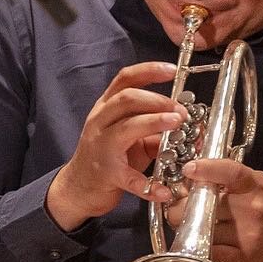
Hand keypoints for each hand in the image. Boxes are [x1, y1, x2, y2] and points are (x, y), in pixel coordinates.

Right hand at [47, 62, 185, 229]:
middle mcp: (100, 122)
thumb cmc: (108, 156)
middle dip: (157, 100)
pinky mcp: (106, 174)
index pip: (125, 79)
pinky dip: (149, 185)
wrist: (78, 187)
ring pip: (126, 128)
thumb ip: (153, 127)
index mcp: (107, 107)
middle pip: (126, 98)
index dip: (149, 70)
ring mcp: (101, 146)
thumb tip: (184, 122)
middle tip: (180, 109)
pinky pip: (129, 177)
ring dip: (154, 122)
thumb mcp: (130, 136)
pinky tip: (164, 191)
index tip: (172, 70)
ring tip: (176, 124)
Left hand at [164, 158, 262, 261]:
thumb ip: (229, 176)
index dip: (208, 169)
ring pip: (201, 229)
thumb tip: (192, 176)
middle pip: (205, 205)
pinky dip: (197, 247)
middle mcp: (253, 209)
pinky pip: (207, 251)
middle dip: (181, 207)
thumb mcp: (255, 185)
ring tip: (190, 226)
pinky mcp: (240, 258)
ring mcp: (247, 235)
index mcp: (255, 186)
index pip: (231, 172)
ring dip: (187, 228)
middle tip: (178, 208)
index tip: (189, 169)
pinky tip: (199, 243)